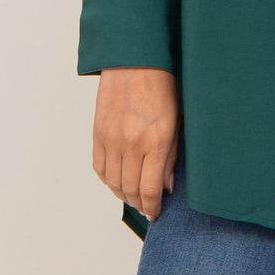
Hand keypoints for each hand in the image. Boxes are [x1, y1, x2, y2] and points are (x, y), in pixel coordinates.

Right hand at [93, 68, 180, 221]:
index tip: (156, 213)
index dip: (153, 207)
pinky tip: (117, 182)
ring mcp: (111, 139)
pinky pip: (99, 167)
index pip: (149, 189)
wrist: (135, 61)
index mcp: (155, 141)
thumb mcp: (177, 122)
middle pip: (129, 190)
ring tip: (134, 198)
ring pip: (112, 182)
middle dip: (139, 204)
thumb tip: (166, 186)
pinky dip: (108, 180)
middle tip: (147, 208)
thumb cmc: (163, 87)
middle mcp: (130, 144)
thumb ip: (171, 157)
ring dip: (123, 195)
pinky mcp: (97, 133)